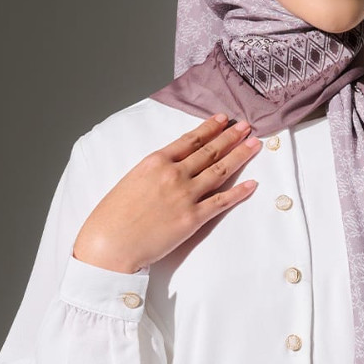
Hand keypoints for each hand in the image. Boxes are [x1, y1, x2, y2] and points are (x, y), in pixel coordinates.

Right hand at [72, 113, 260, 272]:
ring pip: (220, 171)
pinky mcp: (193, 218)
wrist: (110, 244)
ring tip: (254, 145)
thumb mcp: (131, 179)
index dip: (210, 128)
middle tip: (246, 127)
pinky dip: (239, 192)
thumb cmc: (113, 215)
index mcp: (156, 161)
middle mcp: (174, 174)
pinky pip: (222, 202)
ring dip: (240, 156)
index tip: (223, 119)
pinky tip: (251, 184)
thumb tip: (174, 165)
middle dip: (231, 137)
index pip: (190, 139)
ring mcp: (185, 195)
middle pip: (210, 151)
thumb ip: (154, 170)